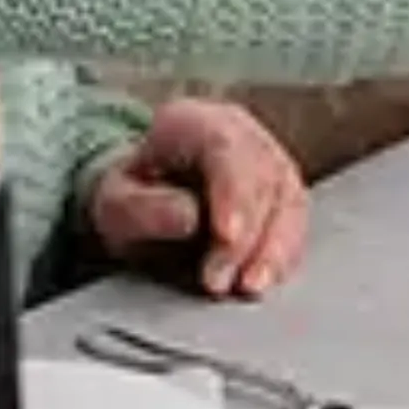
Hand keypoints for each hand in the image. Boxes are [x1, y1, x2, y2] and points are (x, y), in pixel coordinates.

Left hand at [84, 100, 309, 298]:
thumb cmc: (132, 196)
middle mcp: (241, 134)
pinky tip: (268, 277)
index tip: (227, 237)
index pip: (225, 148)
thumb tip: (187, 217)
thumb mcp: (113, 202)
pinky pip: (295, 220)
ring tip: (250, 286)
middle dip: (247, 235)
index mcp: (192, 122)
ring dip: (274, 248)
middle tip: (219, 280)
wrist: (147, 195)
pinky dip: (284, 252)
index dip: (233, 193)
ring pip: (289, 198)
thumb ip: (141, 207)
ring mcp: (268, 160)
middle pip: (262, 177)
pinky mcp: (284, 191)